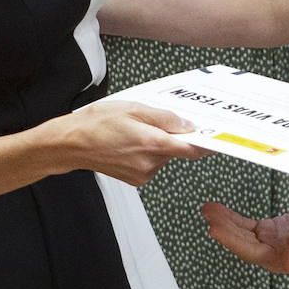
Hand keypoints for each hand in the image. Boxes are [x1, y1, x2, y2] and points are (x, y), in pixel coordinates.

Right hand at [54, 100, 207, 185]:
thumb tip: (187, 126)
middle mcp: (150, 163)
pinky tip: (130, 142)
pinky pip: (152, 163)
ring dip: (157, 143)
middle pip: (176, 150)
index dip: (206, 142)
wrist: (71, 144)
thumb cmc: (97, 123)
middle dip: (171, 135)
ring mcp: (143, 174)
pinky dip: (147, 152)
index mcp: (152, 143)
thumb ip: (164, 118)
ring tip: (134, 130)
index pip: (191, 148)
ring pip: (163, 156)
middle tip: (155, 120)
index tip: (216, 137)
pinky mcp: (136, 179)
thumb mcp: (134, 108)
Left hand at [201, 200, 288, 273]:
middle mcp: (273, 253)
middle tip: (207, 213)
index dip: (233, 241)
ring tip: (208, 209)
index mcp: (284, 259)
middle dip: (224, 229)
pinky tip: (221, 211)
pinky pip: (248, 225)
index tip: (216, 229)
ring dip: (225, 222)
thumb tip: (287, 264)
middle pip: (242, 242)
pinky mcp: (271, 231)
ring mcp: (271, 242)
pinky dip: (234, 218)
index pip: (252, 252)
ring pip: (242, 233)